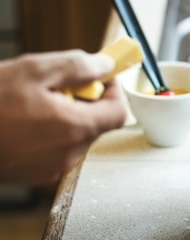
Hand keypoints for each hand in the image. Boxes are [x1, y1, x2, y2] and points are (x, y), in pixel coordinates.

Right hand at [0, 50, 126, 184]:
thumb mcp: (33, 71)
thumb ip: (78, 67)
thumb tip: (106, 65)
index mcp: (75, 128)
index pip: (119, 111)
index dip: (113, 89)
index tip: (101, 75)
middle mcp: (69, 153)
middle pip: (97, 122)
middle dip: (84, 100)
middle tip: (56, 85)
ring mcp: (52, 167)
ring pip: (75, 134)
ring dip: (64, 114)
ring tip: (29, 103)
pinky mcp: (36, 174)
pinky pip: (56, 147)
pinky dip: (48, 131)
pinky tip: (20, 120)